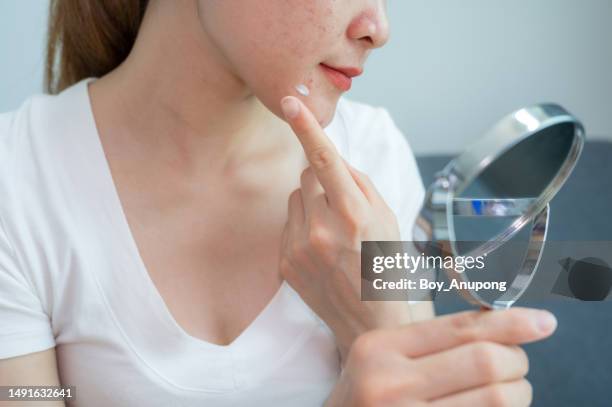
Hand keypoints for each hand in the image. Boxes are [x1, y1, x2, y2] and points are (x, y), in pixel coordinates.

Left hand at [278, 96, 413, 361]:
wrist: (374, 324)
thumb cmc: (390, 268)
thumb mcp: (388, 218)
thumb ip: (359, 184)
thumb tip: (332, 159)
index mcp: (354, 215)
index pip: (326, 160)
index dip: (307, 128)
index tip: (290, 102)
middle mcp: (322, 230)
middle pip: (307, 177)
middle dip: (322, 181)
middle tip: (342, 208)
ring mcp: (300, 248)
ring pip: (295, 200)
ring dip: (311, 206)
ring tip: (334, 234)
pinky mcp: (286, 264)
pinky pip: (288, 226)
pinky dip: (303, 228)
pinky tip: (322, 250)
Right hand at [325, 307, 556, 406]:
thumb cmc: (366, 395)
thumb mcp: (379, 357)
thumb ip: (429, 342)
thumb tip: (502, 327)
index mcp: (379, 348)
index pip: (459, 328)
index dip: (510, 322)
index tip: (543, 322)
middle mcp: (390, 383)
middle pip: (486, 361)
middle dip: (517, 361)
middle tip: (517, 365)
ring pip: (498, 398)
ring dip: (518, 392)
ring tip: (511, 390)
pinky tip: (494, 406)